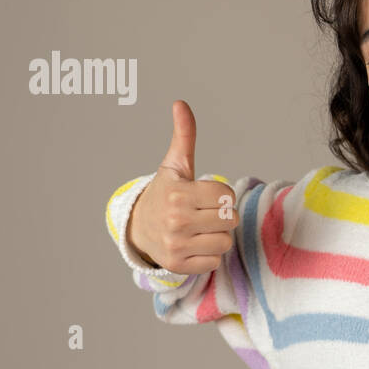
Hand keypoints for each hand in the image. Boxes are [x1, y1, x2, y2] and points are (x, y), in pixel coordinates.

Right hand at [126, 100, 236, 274]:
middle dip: (221, 216)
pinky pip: (215, 262)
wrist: (137, 228)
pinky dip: (208, 255)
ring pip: (225, 242)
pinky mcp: (179, 265)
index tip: (205, 195)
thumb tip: (180, 103)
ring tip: (199, 229)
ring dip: (217, 236)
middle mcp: (176, 220)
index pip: (226, 195)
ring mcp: (176, 244)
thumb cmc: (165, 193)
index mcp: (178, 194)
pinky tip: (193, 245)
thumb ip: (184, 136)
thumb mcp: (174, 165)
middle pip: (230, 220)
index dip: (221, 195)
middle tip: (203, 213)